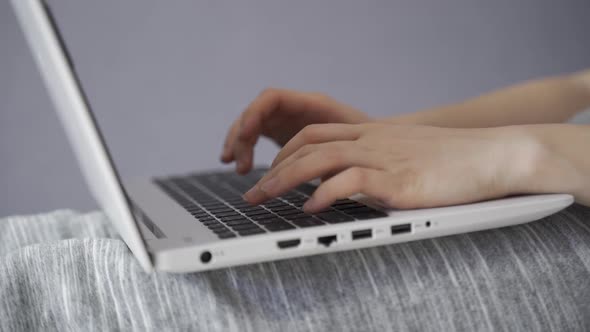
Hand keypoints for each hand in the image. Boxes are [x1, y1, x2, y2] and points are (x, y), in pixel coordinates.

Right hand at [221, 88, 370, 173]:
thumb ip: (335, 157)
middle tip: (238, 163)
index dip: (254, 113)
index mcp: (312, 104)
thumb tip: (321, 181)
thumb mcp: (356, 149)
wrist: (381, 147)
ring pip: (252, 125)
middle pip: (256, 112)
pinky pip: (256, 137)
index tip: (246, 134)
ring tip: (238, 169)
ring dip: (239, 144)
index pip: (271, 98)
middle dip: (241, 135)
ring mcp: (288, 120)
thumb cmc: (373, 144)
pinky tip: (241, 168)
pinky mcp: (284, 134)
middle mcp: (296, 108)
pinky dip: (246, 150)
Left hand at [243, 123, 559, 211]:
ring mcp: (382, 156)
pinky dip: (324, 193)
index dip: (284, 154)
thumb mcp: (403, 154)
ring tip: (263, 199)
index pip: (313, 135)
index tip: (268, 173)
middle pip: (307, 147)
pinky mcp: (396, 179)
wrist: (490, 155)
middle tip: (252, 194)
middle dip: (273, 170)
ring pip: (318, 160)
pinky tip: (309, 208)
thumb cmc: (450, 160)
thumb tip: (348, 187)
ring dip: (284, 180)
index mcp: (369, 133)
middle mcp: (369, 140)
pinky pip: (350, 182)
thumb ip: (374, 164)